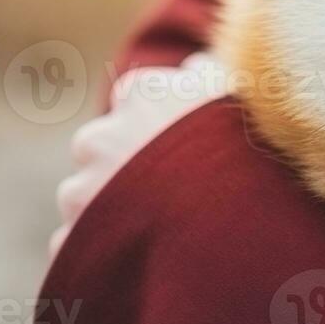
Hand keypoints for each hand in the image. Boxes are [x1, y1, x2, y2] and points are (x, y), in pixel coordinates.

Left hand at [49, 52, 227, 258]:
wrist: (235, 229)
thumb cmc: (250, 155)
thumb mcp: (245, 99)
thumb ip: (212, 75)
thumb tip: (194, 66)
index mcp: (142, 93)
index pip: (135, 96)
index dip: (158, 119)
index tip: (180, 140)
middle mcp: (102, 136)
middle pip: (101, 144)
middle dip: (123, 161)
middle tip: (170, 187)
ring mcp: (83, 190)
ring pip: (83, 193)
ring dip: (108, 206)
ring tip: (159, 227)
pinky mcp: (74, 241)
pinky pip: (75, 243)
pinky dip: (99, 251)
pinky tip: (140, 256)